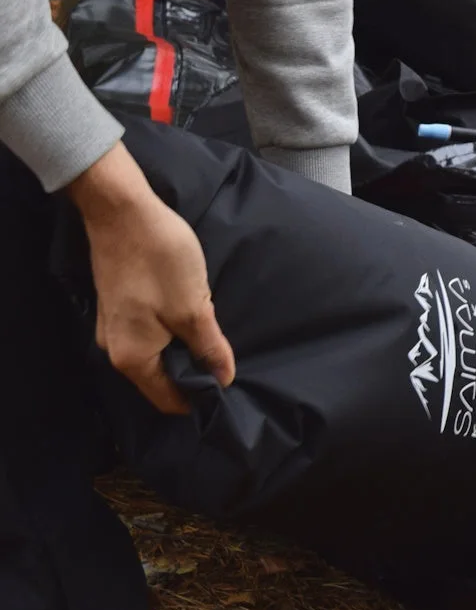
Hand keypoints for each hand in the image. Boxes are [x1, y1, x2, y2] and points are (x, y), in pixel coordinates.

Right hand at [67, 142, 235, 413]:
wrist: (122, 211)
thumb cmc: (160, 260)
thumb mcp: (194, 309)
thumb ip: (210, 348)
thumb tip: (224, 379)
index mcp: (132, 359)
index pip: (167, 398)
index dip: (198, 397)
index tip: (227, 386)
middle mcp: (116, 348)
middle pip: (161, 377)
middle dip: (193, 371)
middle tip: (226, 358)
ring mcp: (114, 325)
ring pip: (156, 352)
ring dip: (183, 347)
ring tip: (212, 335)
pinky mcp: (119, 305)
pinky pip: (149, 331)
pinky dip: (171, 329)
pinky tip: (192, 313)